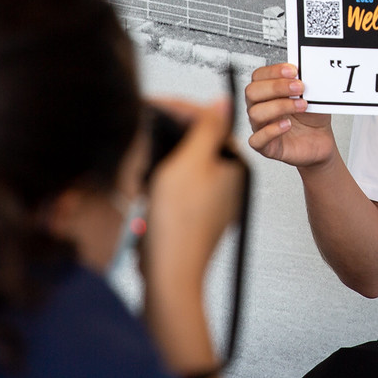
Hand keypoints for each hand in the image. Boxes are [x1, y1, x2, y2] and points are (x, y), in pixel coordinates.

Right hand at [140, 97, 242, 295]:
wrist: (170, 276)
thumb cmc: (178, 226)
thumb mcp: (189, 164)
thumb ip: (207, 129)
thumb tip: (223, 101)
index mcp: (234, 165)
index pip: (207, 121)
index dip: (177, 108)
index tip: (152, 103)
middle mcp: (229, 181)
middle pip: (196, 141)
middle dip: (167, 135)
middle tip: (143, 133)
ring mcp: (213, 200)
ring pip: (184, 164)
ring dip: (161, 160)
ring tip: (143, 166)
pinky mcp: (197, 215)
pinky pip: (178, 187)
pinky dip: (161, 183)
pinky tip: (147, 191)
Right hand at [244, 63, 337, 168]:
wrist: (321, 141)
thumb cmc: (312, 118)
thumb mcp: (311, 95)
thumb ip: (303, 83)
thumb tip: (302, 70)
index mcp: (267, 92)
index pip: (258, 76)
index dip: (274, 71)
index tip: (293, 70)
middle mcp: (260, 107)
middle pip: (252, 92)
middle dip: (276, 87)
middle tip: (299, 87)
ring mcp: (261, 127)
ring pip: (255, 113)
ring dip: (280, 106)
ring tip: (301, 106)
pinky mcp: (266, 146)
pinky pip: (257, 140)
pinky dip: (272, 130)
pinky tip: (287, 125)